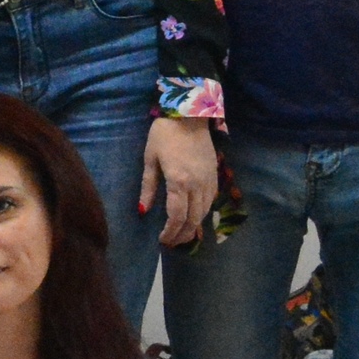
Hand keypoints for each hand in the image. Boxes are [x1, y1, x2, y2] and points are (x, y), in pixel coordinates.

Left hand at [141, 116, 217, 245]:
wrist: (189, 115)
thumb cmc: (164, 135)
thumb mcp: (150, 160)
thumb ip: (148, 187)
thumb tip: (143, 211)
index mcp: (178, 182)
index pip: (176, 216)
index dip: (170, 232)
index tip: (162, 240)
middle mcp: (197, 185)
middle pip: (192, 219)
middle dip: (182, 234)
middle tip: (172, 243)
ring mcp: (208, 180)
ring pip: (204, 212)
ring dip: (194, 227)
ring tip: (182, 235)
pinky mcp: (215, 175)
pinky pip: (211, 201)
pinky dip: (203, 213)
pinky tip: (195, 218)